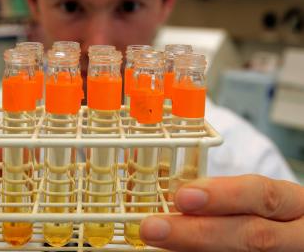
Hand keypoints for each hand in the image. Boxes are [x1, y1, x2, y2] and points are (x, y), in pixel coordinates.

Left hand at [140, 175, 303, 251]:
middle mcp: (297, 236)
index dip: (223, 195)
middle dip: (198, 232)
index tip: (181, 196)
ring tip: (159, 246)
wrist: (297, 239)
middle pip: (252, 236)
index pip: (263, 195)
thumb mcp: (261, 202)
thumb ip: (225, 200)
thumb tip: (173, 201)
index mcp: (294, 205)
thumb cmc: (271, 216)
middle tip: (154, 228)